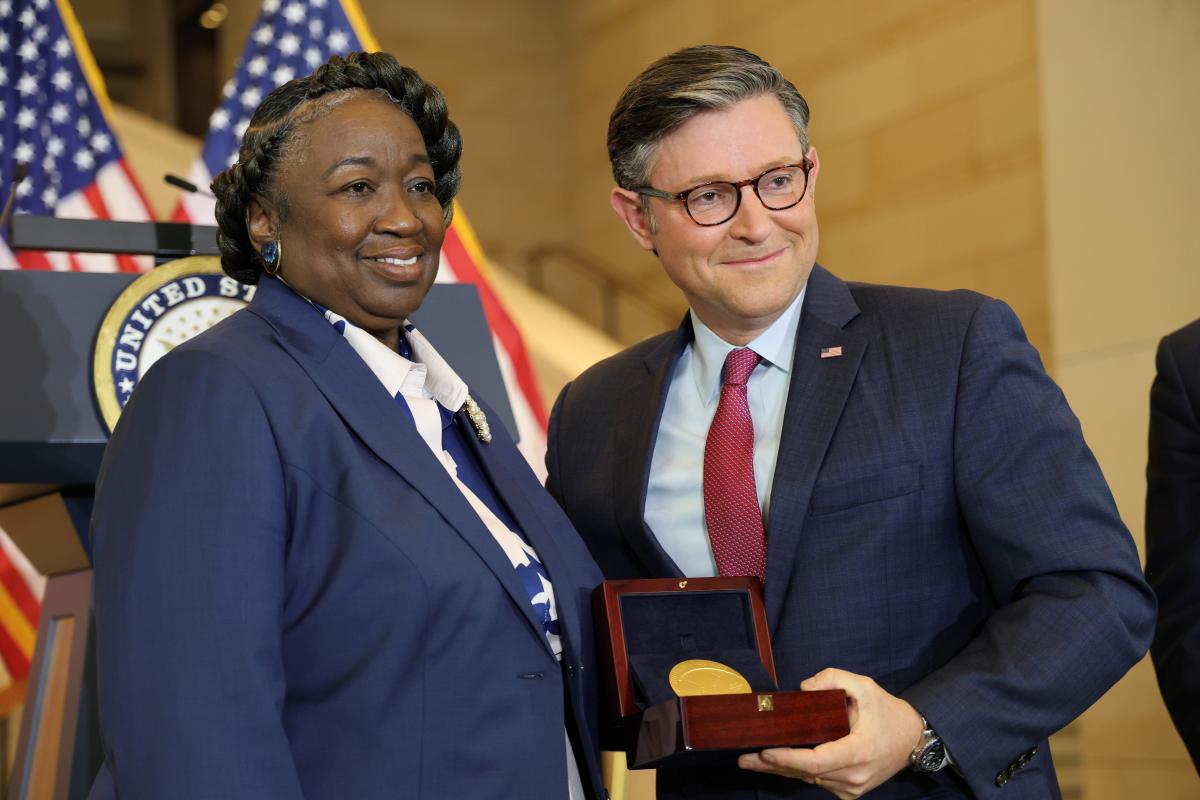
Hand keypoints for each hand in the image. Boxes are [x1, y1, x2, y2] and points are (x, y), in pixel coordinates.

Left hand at [737, 668, 923, 798]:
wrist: (912, 739)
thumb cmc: (887, 711)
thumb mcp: (864, 685)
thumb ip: (833, 678)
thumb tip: (803, 688)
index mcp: (858, 752)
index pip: (817, 762)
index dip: (789, 758)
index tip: (766, 751)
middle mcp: (854, 776)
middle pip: (807, 774)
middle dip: (774, 765)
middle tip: (744, 759)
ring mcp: (852, 788)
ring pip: (810, 780)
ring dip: (782, 770)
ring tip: (752, 761)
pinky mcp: (850, 792)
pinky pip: (819, 782)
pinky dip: (799, 772)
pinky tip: (777, 764)